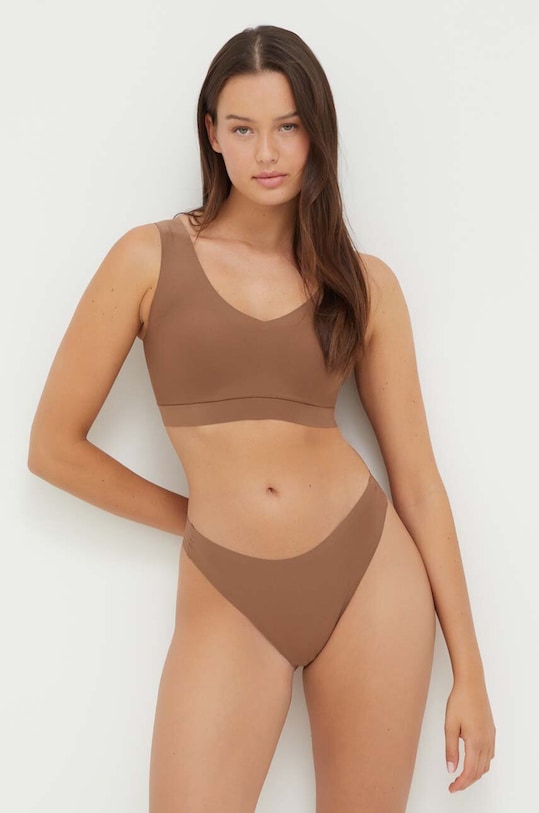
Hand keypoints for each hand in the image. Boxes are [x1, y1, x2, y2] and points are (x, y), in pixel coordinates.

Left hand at [444, 676, 495, 792]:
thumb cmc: (459, 701)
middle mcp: (486, 742)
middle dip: (467, 782)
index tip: (452, 788)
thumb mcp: (449, 726)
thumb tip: (451, 769)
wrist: (471, 684)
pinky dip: (482, 764)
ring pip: (486, 764)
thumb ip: (450, 749)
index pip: (469, 771)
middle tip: (454, 785)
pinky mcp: (491, 732)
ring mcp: (490, 737)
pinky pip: (489, 755)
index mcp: (475, 742)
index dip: (460, 783)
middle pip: (479, 771)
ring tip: (462, 775)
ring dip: (475, 774)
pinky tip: (473, 761)